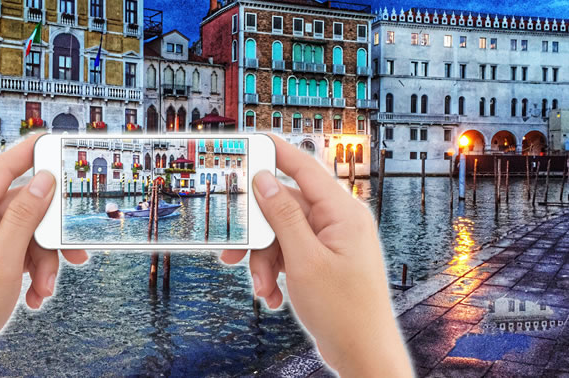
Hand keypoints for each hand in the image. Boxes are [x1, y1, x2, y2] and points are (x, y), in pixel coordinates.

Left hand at [0, 135, 87, 375]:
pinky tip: (36, 295)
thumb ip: (24, 217)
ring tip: (46, 286)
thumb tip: (43, 182)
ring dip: (44, 262)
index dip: (27, 152)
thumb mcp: (3, 260)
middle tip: (73, 248)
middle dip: (50, 234)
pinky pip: (21, 256)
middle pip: (24, 210)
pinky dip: (35, 274)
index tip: (51, 141)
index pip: (1, 170)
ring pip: (28, 236)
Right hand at [221, 135, 411, 376]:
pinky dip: (276, 272)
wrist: (362, 352)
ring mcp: (330, 242)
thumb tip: (265, 181)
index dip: (277, 152)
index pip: (305, 168)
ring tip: (261, 287)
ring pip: (283, 235)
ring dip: (265, 261)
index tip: (254, 140)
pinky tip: (273, 294)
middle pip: (285, 209)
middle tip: (233, 250)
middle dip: (259, 235)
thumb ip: (283, 217)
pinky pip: (290, 253)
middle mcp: (337, 222)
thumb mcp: (304, 261)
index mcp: (342, 213)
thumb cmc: (345, 311)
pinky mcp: (322, 259)